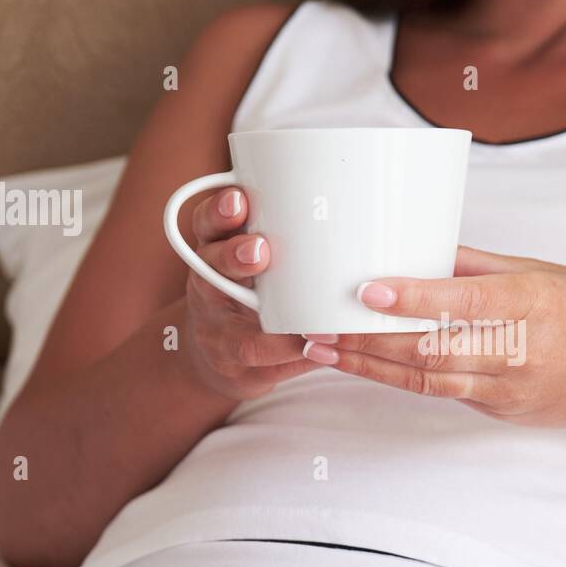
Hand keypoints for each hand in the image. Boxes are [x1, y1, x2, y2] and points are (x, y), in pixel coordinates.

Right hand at [182, 187, 316, 399]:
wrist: (220, 356)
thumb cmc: (252, 292)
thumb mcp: (256, 257)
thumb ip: (286, 233)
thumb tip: (358, 206)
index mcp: (217, 250)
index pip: (208, 224)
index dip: (219, 211)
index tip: (239, 198)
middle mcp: (210, 287)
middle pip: (211, 267)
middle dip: (234, 256)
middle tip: (260, 250)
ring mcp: (219, 331)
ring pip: (237, 328)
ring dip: (268, 325)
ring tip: (304, 323)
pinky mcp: (237, 368)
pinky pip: (264, 365)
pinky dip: (290, 357)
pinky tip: (314, 349)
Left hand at [301, 247, 565, 427]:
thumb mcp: (541, 271)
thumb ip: (476, 265)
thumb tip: (417, 245)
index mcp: (533, 303)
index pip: (464, 302)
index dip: (412, 299)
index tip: (366, 290)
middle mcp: (519, 350)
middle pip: (433, 350)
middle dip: (369, 340)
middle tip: (317, 325)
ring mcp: (510, 389)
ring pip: (428, 381)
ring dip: (369, 366)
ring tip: (322, 350)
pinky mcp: (502, 413)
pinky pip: (444, 394)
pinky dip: (400, 379)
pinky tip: (364, 366)